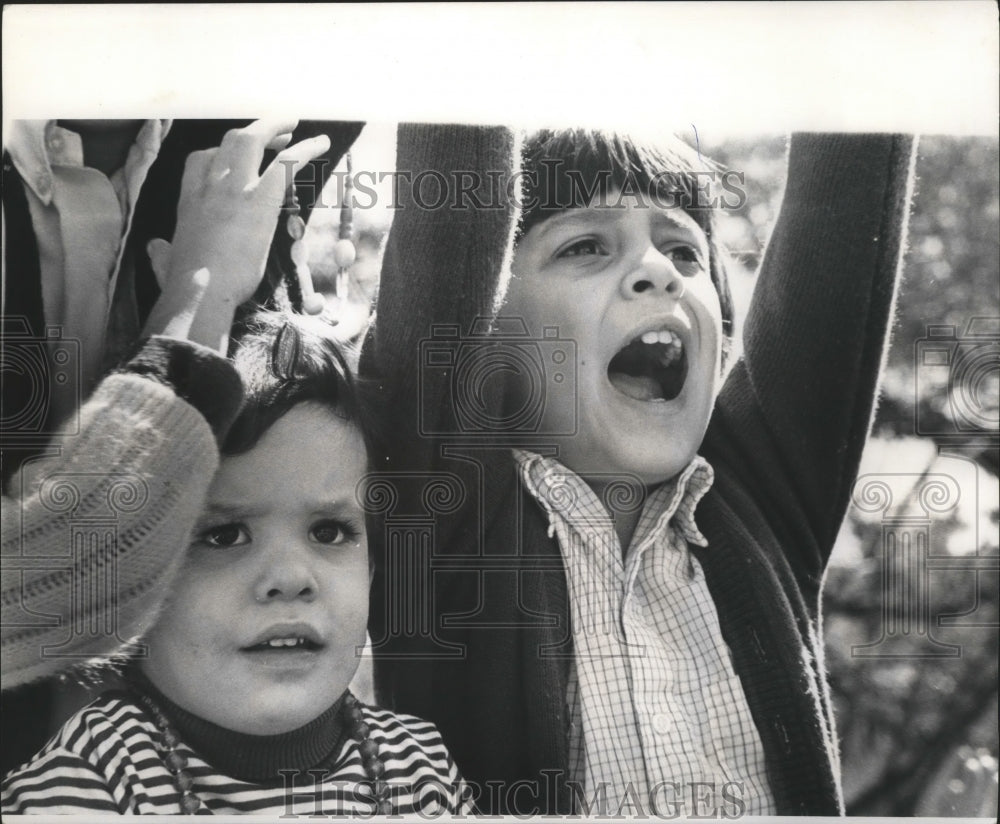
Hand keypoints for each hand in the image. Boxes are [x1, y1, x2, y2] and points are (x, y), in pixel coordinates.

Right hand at [144, 120, 329, 350]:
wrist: (200, 291)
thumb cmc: (185, 283)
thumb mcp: (167, 261)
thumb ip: (163, 252)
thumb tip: (156, 250)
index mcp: (189, 197)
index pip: (202, 159)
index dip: (222, 153)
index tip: (237, 158)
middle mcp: (209, 184)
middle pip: (231, 140)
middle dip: (254, 131)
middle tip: (277, 133)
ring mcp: (233, 188)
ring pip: (252, 140)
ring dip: (275, 127)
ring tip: (294, 124)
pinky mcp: (258, 199)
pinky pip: (285, 163)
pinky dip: (305, 149)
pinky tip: (321, 143)